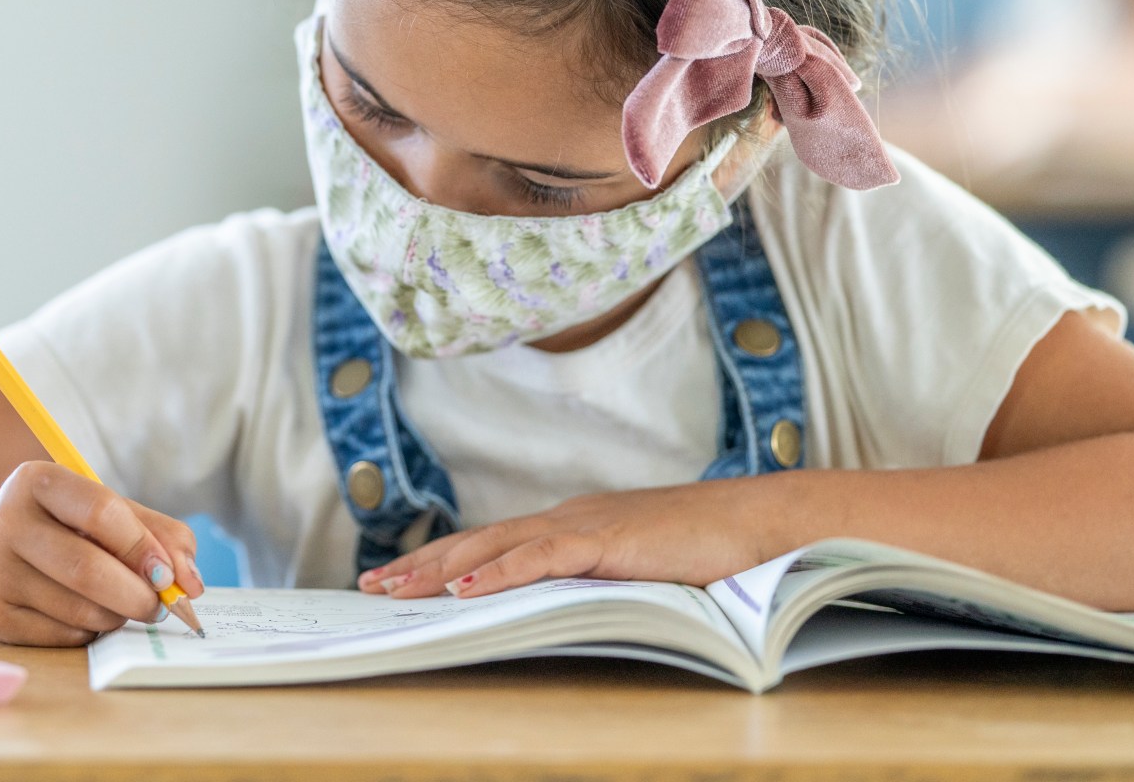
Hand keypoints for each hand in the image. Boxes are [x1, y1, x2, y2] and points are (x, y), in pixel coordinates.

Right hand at [0, 460, 204, 646]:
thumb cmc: (64, 527)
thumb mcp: (107, 511)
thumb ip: (159, 534)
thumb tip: (190, 582)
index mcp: (38, 481)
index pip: (101, 512)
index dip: (143, 547)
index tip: (170, 575)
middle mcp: (6, 522)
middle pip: (88, 569)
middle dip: (138, 596)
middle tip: (161, 606)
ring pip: (80, 610)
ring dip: (118, 616)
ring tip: (121, 605)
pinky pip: (63, 636)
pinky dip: (90, 633)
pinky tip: (84, 615)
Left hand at [356, 480, 785, 600]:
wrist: (762, 523)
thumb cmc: (711, 551)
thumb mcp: (638, 573)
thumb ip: (597, 584)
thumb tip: (564, 614)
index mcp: (573, 526)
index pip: (493, 544)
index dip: (442, 560)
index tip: (397, 577)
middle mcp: (568, 519)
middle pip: (479, 543)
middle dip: (421, 564)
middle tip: (371, 585)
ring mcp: (585, 526)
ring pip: (496, 548)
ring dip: (441, 569)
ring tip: (396, 588)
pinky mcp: (606, 540)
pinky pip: (541, 557)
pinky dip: (500, 573)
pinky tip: (465, 589)